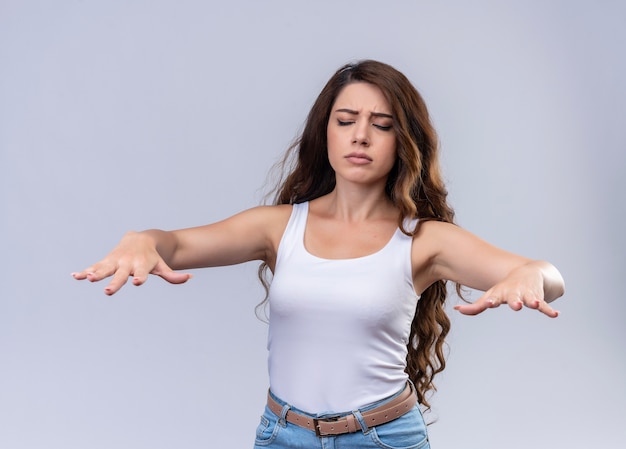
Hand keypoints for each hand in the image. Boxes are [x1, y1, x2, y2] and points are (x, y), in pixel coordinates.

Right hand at [72, 231, 191, 294]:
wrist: (139, 239)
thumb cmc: (152, 257)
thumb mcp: (162, 266)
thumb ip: (174, 275)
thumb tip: (190, 277)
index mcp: (142, 265)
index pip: (142, 273)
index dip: (140, 277)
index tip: (138, 282)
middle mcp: (127, 263)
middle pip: (121, 275)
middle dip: (115, 282)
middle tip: (107, 291)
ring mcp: (115, 262)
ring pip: (105, 269)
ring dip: (96, 274)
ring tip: (88, 279)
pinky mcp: (106, 261)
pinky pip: (94, 267)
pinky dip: (85, 271)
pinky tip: (75, 276)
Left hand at [453, 262, 559, 317]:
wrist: (527, 273)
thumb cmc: (505, 288)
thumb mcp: (491, 295)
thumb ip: (475, 307)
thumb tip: (457, 309)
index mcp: (500, 293)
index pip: (493, 297)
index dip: (490, 301)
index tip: (489, 303)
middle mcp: (513, 293)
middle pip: (513, 297)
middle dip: (514, 301)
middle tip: (516, 305)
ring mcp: (526, 294)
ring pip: (530, 298)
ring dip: (533, 301)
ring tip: (535, 304)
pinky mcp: (538, 297)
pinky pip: (544, 305)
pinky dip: (549, 310)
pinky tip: (555, 314)